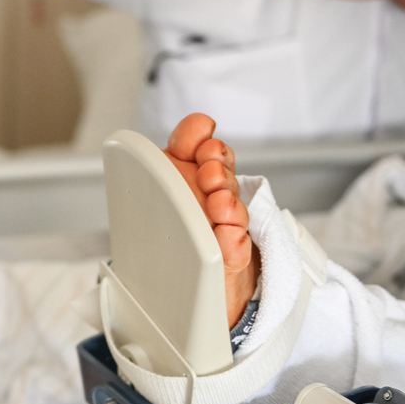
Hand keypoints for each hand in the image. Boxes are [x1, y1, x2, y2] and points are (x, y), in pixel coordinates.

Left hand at [165, 114, 258, 327]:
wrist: (180, 280)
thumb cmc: (176, 228)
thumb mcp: (169, 181)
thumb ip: (183, 150)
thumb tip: (202, 123)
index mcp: (197, 178)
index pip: (211, 152)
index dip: (206, 146)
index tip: (201, 146)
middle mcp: (214, 199)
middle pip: (224, 178)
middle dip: (218, 172)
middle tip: (209, 175)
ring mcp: (224, 230)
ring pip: (233, 212)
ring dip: (227, 204)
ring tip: (219, 206)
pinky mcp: (229, 261)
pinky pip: (235, 251)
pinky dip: (232, 244)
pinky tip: (226, 238)